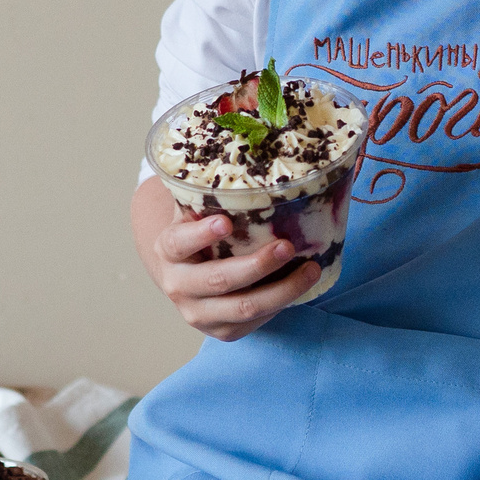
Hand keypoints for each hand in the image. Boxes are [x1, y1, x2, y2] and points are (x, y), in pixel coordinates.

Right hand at [134, 181, 319, 341]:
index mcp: (169, 248)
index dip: (200, 233)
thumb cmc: (200, 232)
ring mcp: (198, 313)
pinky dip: (281, 303)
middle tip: (287, 245)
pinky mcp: (221, 331)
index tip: (225, 222)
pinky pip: (255, 321)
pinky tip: (301, 285)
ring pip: (244, 307)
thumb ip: (212, 191)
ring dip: (283, 290)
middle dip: (258, 265)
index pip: (179, 241)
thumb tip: (253, 148)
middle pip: (220, 279)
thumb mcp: (197, 210)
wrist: (184, 274)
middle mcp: (178, 284)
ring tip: (310, 268)